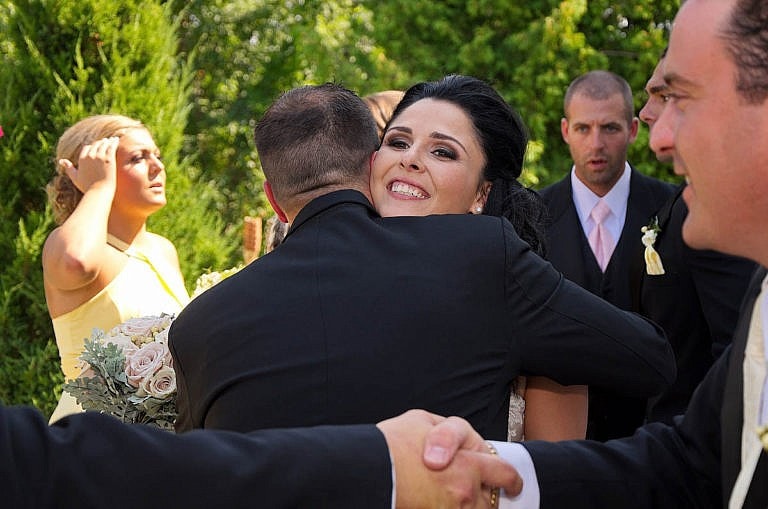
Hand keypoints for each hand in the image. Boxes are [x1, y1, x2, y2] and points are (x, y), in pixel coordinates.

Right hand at [60, 136, 119, 193]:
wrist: (99, 191)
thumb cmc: (88, 187)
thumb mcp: (75, 177)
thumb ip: (68, 168)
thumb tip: (61, 160)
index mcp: (82, 159)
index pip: (86, 148)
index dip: (91, 147)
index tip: (96, 146)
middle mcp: (90, 156)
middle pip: (95, 145)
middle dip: (100, 142)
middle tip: (105, 141)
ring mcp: (100, 157)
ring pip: (104, 144)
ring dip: (108, 141)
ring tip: (112, 140)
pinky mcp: (109, 159)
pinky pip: (111, 147)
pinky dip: (114, 142)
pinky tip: (116, 140)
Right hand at [377, 410, 520, 507]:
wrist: (369, 470)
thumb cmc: (392, 445)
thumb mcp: (422, 419)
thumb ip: (447, 430)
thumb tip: (453, 441)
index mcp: (468, 463)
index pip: (503, 473)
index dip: (510, 479)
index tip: (511, 483)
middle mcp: (465, 491)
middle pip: (492, 502)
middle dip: (495, 498)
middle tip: (496, 495)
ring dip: (471, 506)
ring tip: (458, 499)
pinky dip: (453, 508)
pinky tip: (440, 501)